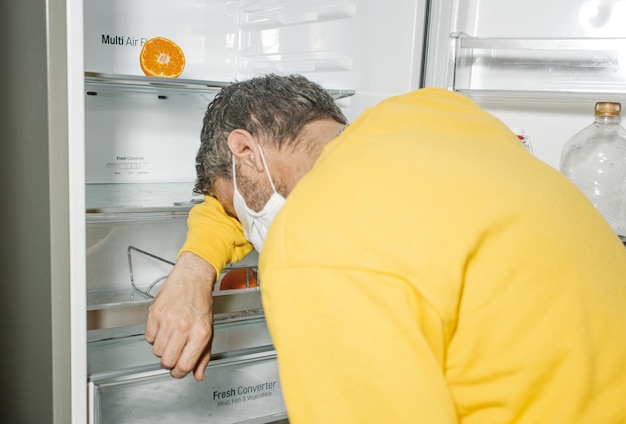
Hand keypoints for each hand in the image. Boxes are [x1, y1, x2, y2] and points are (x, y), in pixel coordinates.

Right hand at [145, 251, 216, 380]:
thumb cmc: (201, 303)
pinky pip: (148, 337)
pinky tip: (163, 327)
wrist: (192, 279)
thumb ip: (204, 355)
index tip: (178, 371)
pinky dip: (154, 336)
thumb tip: (198, 374)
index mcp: (200, 333)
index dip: (179, 373)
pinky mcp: (155, 313)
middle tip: (173, 354)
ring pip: (156, 351)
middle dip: (169, 362)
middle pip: (167, 361)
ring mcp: (168, 320)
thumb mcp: (209, 330)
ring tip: (170, 337)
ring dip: (162, 349)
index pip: (184, 365)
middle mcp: (184, 327)